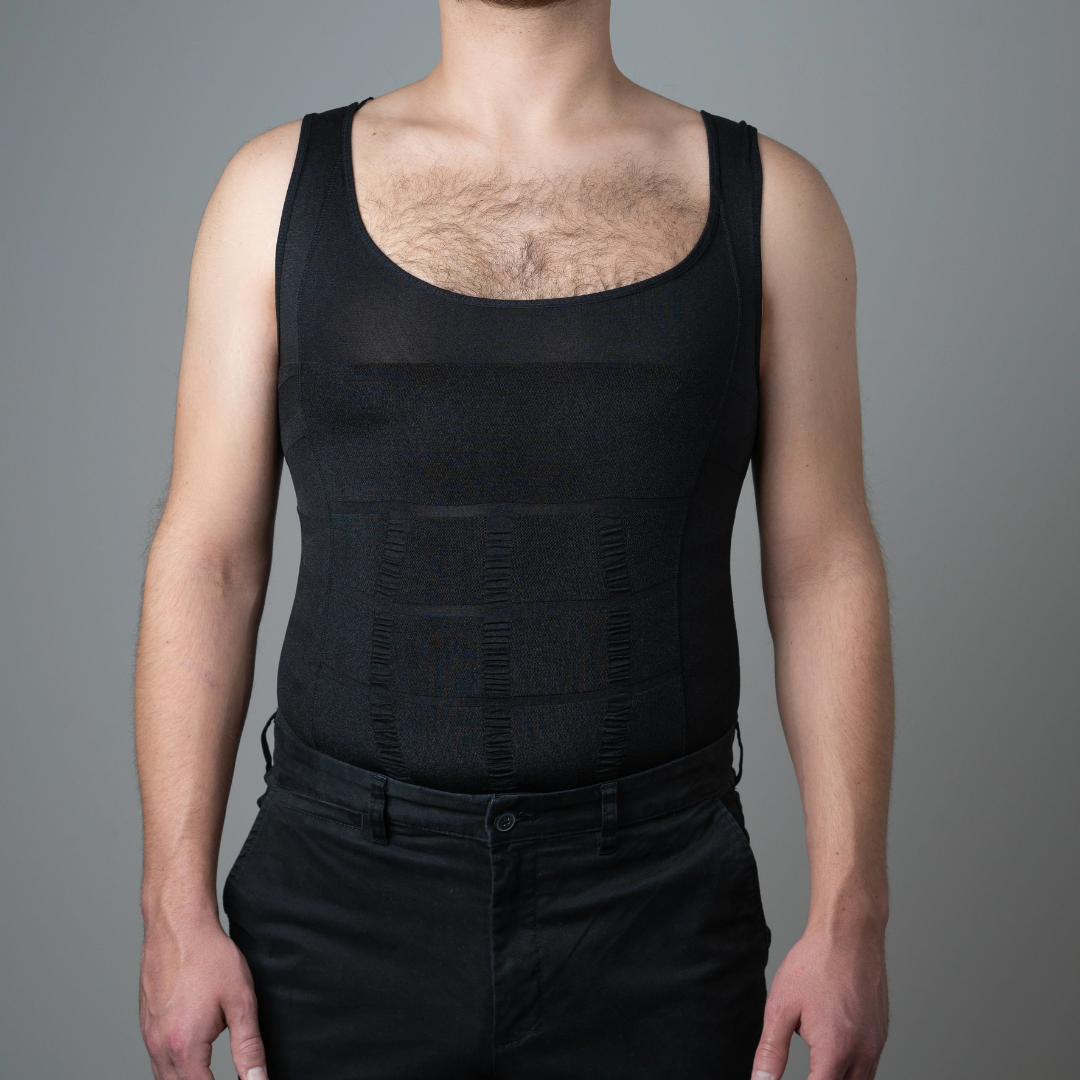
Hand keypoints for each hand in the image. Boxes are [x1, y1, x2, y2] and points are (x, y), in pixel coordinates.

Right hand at [140, 912, 267, 1079]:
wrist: (178, 926)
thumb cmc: (210, 958)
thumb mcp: (241, 1001)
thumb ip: (249, 1047)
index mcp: (184, 1047)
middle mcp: (160, 1048)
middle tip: (221, 1073)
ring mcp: (149, 1037)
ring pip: (164, 1078)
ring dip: (187, 1079)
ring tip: (209, 1071)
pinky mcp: (146, 1025)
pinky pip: (157, 1059)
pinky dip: (174, 1066)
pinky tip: (192, 1056)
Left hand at [751, 925, 887, 1079]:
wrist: (849, 934)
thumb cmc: (815, 964)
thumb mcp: (781, 1006)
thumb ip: (771, 1051)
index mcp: (835, 1050)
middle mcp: (862, 1053)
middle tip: (804, 1068)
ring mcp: (876, 1045)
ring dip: (835, 1079)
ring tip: (815, 1066)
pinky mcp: (881, 1036)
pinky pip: (869, 1068)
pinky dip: (850, 1070)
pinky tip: (833, 1055)